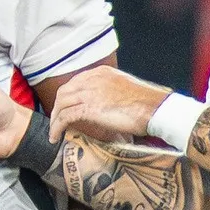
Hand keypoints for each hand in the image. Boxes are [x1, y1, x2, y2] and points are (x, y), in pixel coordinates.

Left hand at [49, 66, 171, 142]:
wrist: (155, 109)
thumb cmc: (148, 103)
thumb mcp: (126, 89)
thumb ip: (111, 92)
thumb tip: (105, 105)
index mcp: (102, 73)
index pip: (76, 82)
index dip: (68, 96)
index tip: (66, 108)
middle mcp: (93, 80)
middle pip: (64, 92)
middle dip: (57, 107)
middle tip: (56, 121)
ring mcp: (90, 93)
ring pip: (61, 104)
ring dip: (55, 119)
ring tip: (54, 132)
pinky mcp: (89, 108)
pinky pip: (65, 117)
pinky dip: (57, 127)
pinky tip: (56, 136)